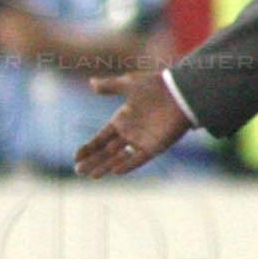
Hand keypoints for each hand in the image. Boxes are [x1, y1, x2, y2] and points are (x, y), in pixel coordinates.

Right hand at [73, 69, 190, 177]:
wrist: (181, 92)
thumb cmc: (157, 86)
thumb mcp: (129, 83)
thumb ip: (110, 86)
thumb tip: (91, 83)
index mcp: (122, 119)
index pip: (100, 138)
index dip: (88, 147)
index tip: (76, 156)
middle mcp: (130, 132)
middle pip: (107, 151)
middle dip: (92, 161)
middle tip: (78, 171)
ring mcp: (141, 141)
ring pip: (119, 158)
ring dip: (105, 166)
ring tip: (91, 175)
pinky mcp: (154, 147)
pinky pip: (138, 159)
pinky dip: (127, 165)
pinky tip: (114, 171)